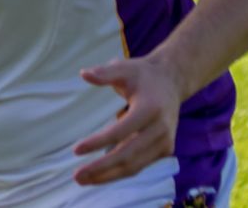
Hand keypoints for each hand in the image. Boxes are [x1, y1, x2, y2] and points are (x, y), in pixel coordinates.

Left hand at [72, 57, 183, 185]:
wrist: (171, 82)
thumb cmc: (142, 74)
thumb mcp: (124, 68)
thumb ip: (104, 73)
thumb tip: (83, 74)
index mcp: (150, 109)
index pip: (121, 131)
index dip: (99, 142)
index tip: (76, 150)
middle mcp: (160, 130)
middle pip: (128, 155)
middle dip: (101, 168)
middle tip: (76, 176)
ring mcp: (165, 143)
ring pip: (134, 166)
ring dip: (108, 176)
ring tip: (84, 180)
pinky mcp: (164, 150)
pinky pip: (139, 165)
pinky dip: (119, 172)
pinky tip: (100, 176)